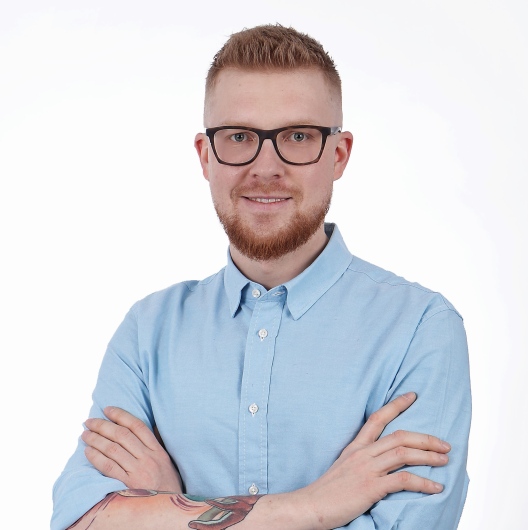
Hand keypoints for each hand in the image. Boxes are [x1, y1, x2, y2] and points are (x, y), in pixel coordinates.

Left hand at [82, 407, 182, 492]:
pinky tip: (88, 452)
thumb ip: (154, 446)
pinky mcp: (128, 485)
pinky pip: (109, 467)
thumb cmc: (167, 486)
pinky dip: (96, 457)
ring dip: (96, 439)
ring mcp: (138, 471)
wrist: (171, 510)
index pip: (137, 426)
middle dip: (103, 425)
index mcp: (158, 450)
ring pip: (113, 449)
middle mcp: (148, 458)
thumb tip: (142, 429)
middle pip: (122, 435)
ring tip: (85, 434)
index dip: (121, 415)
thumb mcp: (166, 463)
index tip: (107, 409)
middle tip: (89, 421)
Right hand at [300, 392, 450, 529]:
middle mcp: (362, 453)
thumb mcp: (344, 467)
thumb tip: (381, 462)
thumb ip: (362, 461)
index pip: (377, 418)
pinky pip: (402, 480)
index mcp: (356, 447)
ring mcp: (367, 469)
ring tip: (445, 459)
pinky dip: (423, 482)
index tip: (412, 396)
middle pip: (399, 436)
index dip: (396, 405)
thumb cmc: (328, 491)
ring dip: (429, 456)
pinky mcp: (370, 487)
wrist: (311, 506)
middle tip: (444, 443)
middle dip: (425, 438)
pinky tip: (436, 487)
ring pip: (403, 454)